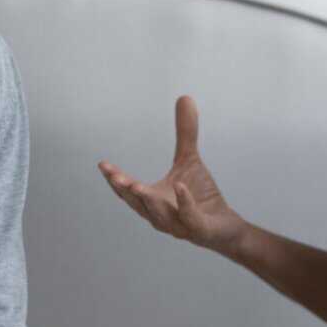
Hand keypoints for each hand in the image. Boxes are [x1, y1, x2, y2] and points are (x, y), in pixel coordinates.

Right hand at [98, 95, 246, 255]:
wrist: (224, 226)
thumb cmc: (200, 195)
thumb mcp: (190, 159)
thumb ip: (185, 133)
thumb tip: (184, 97)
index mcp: (152, 200)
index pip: (128, 191)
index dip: (115, 179)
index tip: (102, 164)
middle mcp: (160, 215)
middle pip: (138, 204)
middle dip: (125, 190)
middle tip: (114, 176)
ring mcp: (178, 225)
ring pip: (159, 215)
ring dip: (148, 201)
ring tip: (138, 186)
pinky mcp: (199, 229)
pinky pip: (189, 216)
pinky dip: (183, 203)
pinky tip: (180, 186)